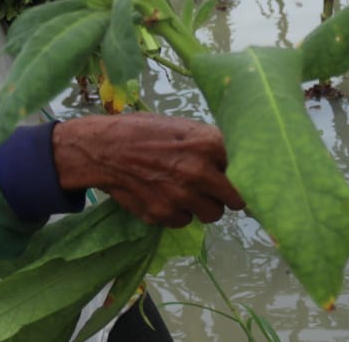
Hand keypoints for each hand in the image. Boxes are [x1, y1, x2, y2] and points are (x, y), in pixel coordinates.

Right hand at [52, 112, 243, 228]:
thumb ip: (210, 145)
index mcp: (209, 144)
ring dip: (204, 206)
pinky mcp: (164, 214)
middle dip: (227, 196)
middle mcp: (201, 172)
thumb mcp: (183, 127)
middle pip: (235, 200)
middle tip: (216, 191)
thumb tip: (233, 162)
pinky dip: (178, 213)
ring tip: (187, 192)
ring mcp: (183, 196)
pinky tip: (165, 197)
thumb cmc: (144, 131)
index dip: (238, 173)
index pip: (244, 169)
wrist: (104, 148)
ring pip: (212, 215)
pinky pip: (184, 221)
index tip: (233, 176)